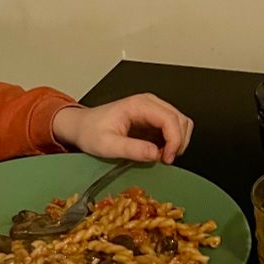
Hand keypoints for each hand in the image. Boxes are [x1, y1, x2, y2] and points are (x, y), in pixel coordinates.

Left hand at [52, 95, 192, 163]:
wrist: (82, 127)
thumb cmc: (90, 132)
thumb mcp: (107, 145)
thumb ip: (131, 149)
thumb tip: (155, 153)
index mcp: (139, 104)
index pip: (170, 119)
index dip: (175, 140)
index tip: (167, 158)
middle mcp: (149, 103)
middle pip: (181, 120)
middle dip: (178, 143)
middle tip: (165, 160)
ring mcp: (153, 110)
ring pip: (181, 124)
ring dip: (178, 142)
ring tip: (162, 156)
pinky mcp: (153, 120)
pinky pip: (173, 129)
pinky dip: (172, 143)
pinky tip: (159, 152)